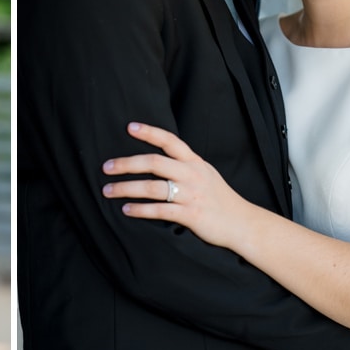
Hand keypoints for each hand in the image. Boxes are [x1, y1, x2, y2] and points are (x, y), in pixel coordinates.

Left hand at [101, 122, 247, 247]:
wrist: (243, 223)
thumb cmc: (220, 198)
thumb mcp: (205, 173)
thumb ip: (184, 164)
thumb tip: (158, 157)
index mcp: (194, 162)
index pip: (170, 140)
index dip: (149, 132)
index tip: (129, 127)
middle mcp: (192, 174)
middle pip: (154, 162)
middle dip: (126, 164)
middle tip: (106, 167)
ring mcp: (191, 195)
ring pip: (153, 187)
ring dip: (126, 188)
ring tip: (108, 191)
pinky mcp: (191, 215)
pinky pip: (160, 211)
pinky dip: (140, 210)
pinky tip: (127, 209)